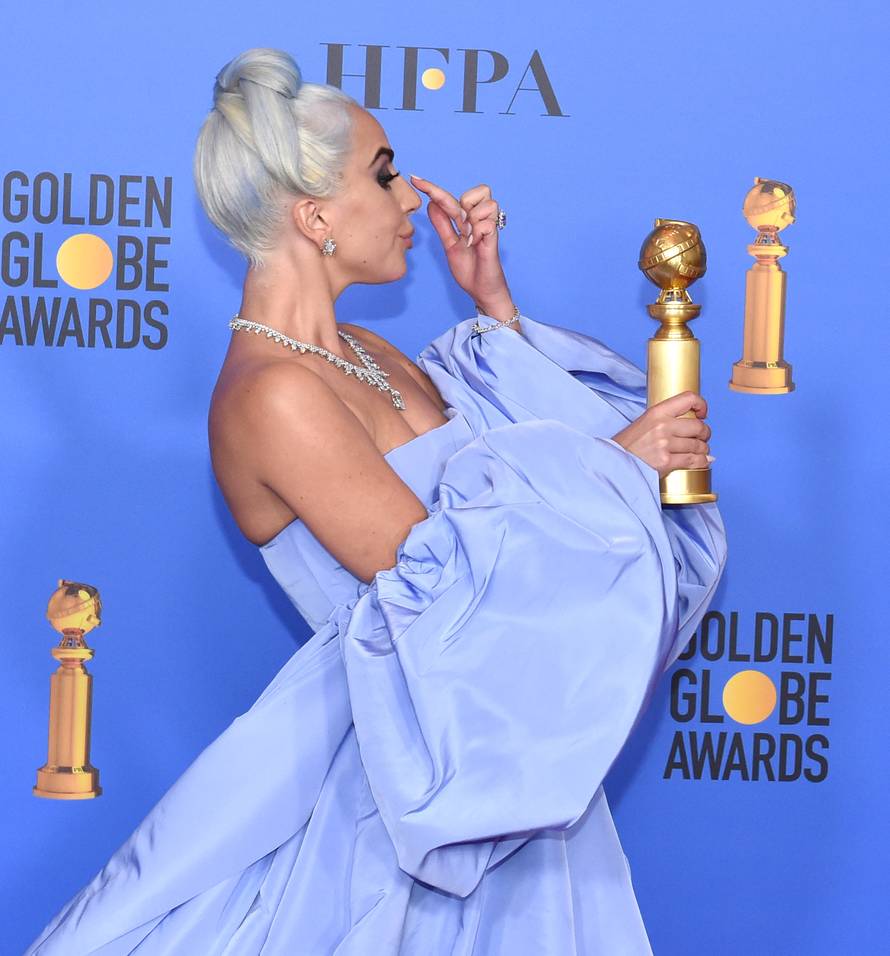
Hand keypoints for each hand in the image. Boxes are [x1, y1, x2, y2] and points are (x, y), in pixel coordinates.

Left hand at [409, 175, 513, 319]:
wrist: (481, 290)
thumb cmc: (469, 269)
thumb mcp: (450, 245)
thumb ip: (443, 225)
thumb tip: (431, 204)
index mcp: (467, 220)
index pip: (450, 197)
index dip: (432, 188)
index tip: (414, 179)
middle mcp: (480, 220)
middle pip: (478, 191)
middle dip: (462, 206)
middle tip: (461, 229)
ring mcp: (489, 227)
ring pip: (486, 203)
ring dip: (473, 220)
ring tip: (471, 239)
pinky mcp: (495, 237)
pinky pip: (486, 223)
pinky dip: (478, 233)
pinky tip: (476, 245)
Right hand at [611, 391, 712, 478]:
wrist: (613, 462)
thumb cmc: (627, 445)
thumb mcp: (644, 422)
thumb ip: (666, 420)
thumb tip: (693, 424)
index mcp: (657, 412)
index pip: (688, 399)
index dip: (701, 405)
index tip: (703, 414)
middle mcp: (662, 426)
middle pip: (698, 426)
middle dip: (704, 434)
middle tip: (702, 438)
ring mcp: (664, 444)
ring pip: (698, 445)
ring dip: (703, 450)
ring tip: (699, 452)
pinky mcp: (665, 461)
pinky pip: (692, 460)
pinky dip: (701, 462)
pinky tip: (701, 462)